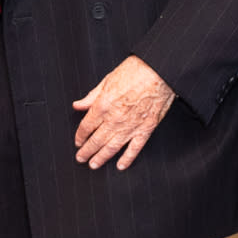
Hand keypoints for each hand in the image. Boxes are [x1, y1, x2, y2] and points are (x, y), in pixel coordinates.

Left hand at [73, 55, 174, 169]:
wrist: (159, 71)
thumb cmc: (135, 71)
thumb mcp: (107, 80)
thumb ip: (91, 96)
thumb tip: (78, 105)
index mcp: (103, 106)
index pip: (86, 127)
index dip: (80, 136)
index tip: (77, 141)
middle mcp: (114, 119)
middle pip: (96, 140)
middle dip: (86, 151)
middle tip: (80, 158)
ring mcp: (130, 126)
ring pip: (111, 148)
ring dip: (101, 158)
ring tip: (93, 165)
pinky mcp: (146, 129)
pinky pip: (134, 148)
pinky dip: (127, 159)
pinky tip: (120, 165)